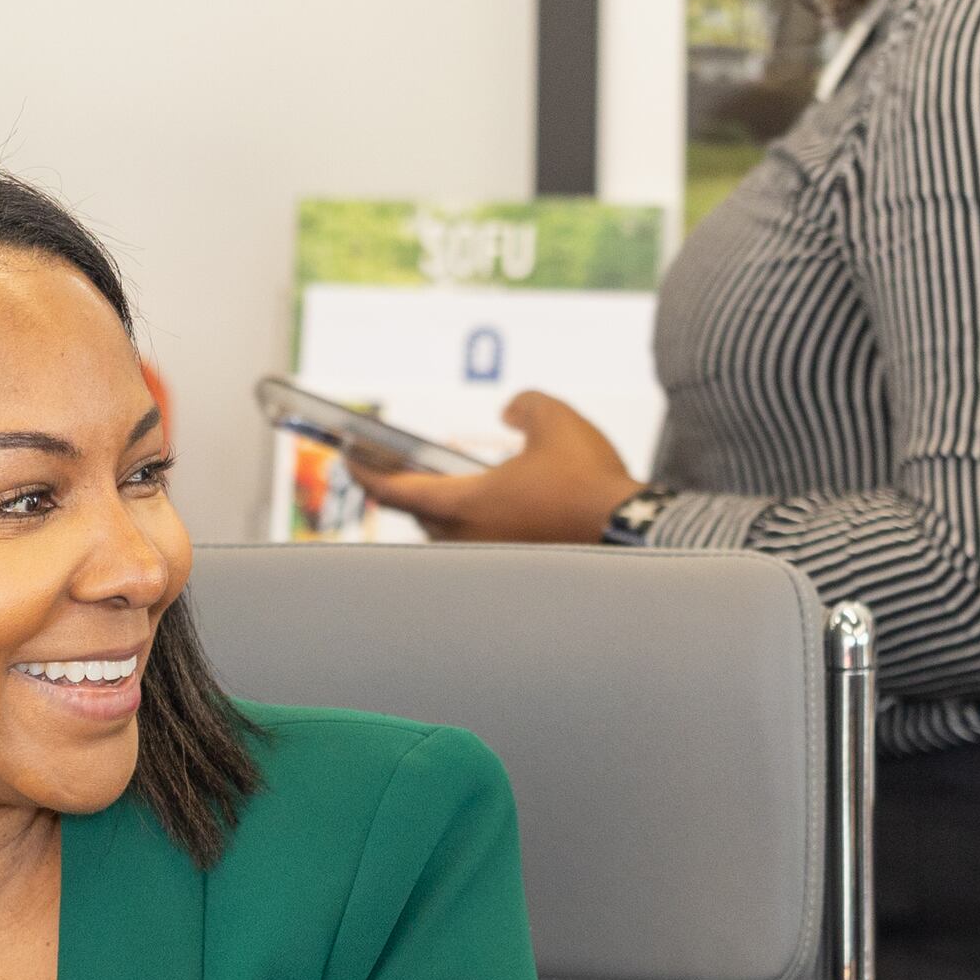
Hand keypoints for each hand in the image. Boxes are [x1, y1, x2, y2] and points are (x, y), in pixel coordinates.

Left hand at [348, 392, 641, 544]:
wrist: (632, 536)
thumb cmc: (589, 482)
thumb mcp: (555, 422)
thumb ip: (524, 405)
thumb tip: (510, 411)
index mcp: (462, 504)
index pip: (391, 490)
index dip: (362, 468)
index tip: (347, 451)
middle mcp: (466, 541)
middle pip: (420, 513)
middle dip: (410, 486)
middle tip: (401, 461)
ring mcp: (490, 563)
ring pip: (452, 533)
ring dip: (451, 508)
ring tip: (464, 482)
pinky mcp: (516, 575)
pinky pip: (483, 546)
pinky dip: (483, 525)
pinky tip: (510, 509)